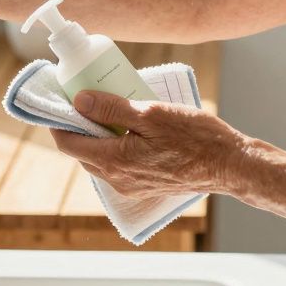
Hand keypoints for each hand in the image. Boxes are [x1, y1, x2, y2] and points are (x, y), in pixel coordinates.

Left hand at [50, 91, 251, 198]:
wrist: (228, 165)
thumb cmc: (195, 137)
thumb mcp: (150, 113)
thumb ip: (111, 109)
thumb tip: (78, 101)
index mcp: (114, 161)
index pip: (67, 143)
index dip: (57, 121)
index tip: (59, 99)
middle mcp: (118, 180)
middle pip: (81, 152)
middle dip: (77, 127)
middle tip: (84, 99)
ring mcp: (131, 187)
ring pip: (100, 160)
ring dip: (97, 137)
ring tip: (107, 110)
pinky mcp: (145, 186)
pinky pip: (118, 166)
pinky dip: (114, 147)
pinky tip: (129, 129)